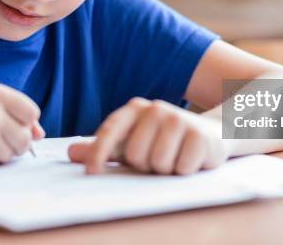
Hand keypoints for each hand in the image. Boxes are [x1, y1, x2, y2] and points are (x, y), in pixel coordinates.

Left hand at [68, 98, 231, 174]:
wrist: (213, 132)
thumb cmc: (164, 140)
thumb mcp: (132, 142)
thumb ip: (103, 147)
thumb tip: (70, 152)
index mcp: (135, 109)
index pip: (110, 130)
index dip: (98, 152)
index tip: (90, 173)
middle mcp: (156, 109)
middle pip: (135, 155)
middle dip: (145, 165)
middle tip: (157, 156)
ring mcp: (179, 120)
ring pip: (157, 163)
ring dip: (165, 169)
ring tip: (174, 157)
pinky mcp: (199, 136)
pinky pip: (180, 169)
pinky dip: (184, 170)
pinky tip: (190, 158)